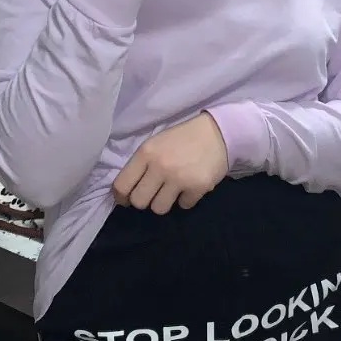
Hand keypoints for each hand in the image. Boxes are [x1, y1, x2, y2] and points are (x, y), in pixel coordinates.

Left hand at [112, 113, 227, 213]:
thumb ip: (141, 165)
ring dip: (165, 202)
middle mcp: (160, 166)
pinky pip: (183, 206)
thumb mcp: (155, 144)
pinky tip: (190, 186)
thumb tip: (127, 192)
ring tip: (173, 190)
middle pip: (139, 202)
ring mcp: (179, 178)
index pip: (121, 185)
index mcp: (146, 153)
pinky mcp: (198, 187)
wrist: (218, 132)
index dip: (122, 197)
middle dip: (145, 200)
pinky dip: (186, 199)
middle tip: (154, 193)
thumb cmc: (182, 138)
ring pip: (159, 208)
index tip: (127, 199)